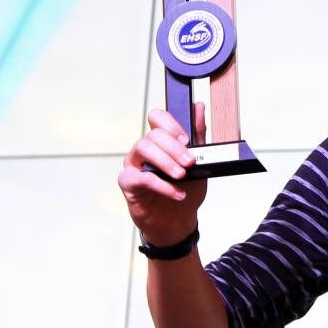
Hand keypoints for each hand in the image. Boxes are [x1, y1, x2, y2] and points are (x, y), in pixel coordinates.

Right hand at [118, 103, 207, 244]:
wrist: (178, 220)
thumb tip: (199, 107)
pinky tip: (177, 193)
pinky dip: (161, 185)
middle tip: (190, 162)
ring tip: (182, 176)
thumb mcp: (199, 162)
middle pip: (152, 134)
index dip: (170, 124)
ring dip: (165, 162)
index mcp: (161, 141)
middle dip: (173, 147)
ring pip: (142, 148)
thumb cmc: (186, 189)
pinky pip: (139, 177)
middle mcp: (144, 149)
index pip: (157, 118)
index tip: (186, 139)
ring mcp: (134, 165)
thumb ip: (198, 136)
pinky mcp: (129, 184)